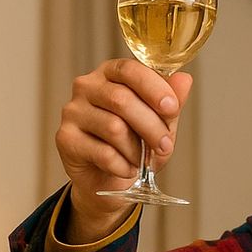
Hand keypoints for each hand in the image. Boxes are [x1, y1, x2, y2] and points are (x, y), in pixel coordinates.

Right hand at [55, 58, 192, 241]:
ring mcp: (73, 111)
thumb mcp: (161, 124)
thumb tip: (185, 79)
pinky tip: (126, 169)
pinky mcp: (65, 138)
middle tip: (164, 146)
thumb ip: (171, 101)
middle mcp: (87, 87)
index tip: (172, 108)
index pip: (129, 70)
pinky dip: (123, 166)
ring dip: (137, 151)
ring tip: (142, 160)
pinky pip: (103, 153)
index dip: (153, 88)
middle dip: (152, 127)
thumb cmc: (136, 146)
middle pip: (121, 100)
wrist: (109, 180)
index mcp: (111, 75)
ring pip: (113, 128)